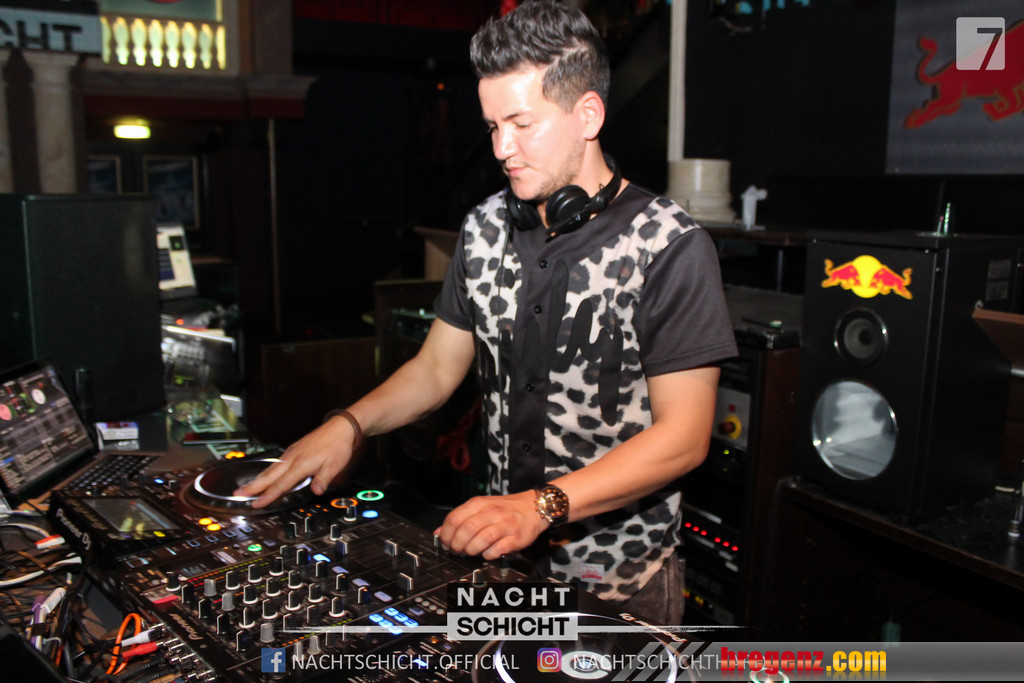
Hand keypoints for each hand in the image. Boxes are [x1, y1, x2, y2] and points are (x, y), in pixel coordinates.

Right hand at [234, 416, 356, 507]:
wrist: (340, 427)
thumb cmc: (337, 445)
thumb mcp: (334, 465)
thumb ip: (323, 479)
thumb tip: (316, 491)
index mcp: (300, 464)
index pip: (281, 484)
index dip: (268, 496)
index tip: (256, 504)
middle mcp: (292, 458)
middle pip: (269, 476)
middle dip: (253, 487)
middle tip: (238, 494)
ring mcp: (291, 453)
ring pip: (271, 469)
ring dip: (257, 479)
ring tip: (244, 487)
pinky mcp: (293, 450)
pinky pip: (276, 463)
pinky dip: (267, 472)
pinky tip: (265, 475)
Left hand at [433, 491, 548, 560]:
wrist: (534, 507)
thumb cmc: (506, 509)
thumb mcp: (481, 507)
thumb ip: (460, 518)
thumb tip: (439, 532)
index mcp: (480, 503)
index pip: (454, 518)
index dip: (445, 534)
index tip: (444, 542)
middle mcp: (492, 512)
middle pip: (465, 530)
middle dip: (456, 545)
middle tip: (456, 550)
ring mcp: (504, 525)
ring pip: (480, 540)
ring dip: (470, 550)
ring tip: (470, 552)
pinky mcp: (515, 538)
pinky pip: (496, 550)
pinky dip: (487, 555)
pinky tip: (486, 553)